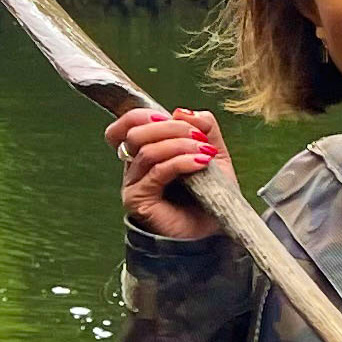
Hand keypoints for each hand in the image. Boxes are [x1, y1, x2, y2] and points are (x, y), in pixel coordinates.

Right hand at [107, 107, 224, 239]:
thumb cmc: (210, 195)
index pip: (128, 124)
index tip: (173, 118)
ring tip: (204, 152)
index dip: (145, 114)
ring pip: (147, 151)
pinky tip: (200, 163)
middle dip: (170, 128)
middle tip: (198, 136)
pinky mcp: (140, 200)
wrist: (213, 230)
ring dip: (179, 145)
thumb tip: (183, 111)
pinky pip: (157, 172)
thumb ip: (203, 128)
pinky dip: (181, 162)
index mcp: (146, 152)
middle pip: (135, 133)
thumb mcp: (213, 152)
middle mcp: (134, 168)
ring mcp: (133, 185)